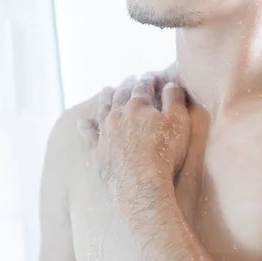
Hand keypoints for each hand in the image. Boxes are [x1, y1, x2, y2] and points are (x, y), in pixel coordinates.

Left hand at [80, 74, 191, 200]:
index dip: (148, 79)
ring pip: (103, 109)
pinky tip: (82, 122)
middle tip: (130, 79)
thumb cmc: (164, 153)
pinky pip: (89, 135)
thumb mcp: (179, 122)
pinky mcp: (98, 151)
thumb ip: (174, 100)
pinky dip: (85, 127)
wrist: (141, 184)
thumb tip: (170, 84)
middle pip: (121, 95)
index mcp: (138, 105)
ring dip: (106, 98)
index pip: (143, 87)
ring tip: (107, 90)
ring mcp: (106, 133)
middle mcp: (118, 115)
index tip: (152, 76)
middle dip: (127, 85)